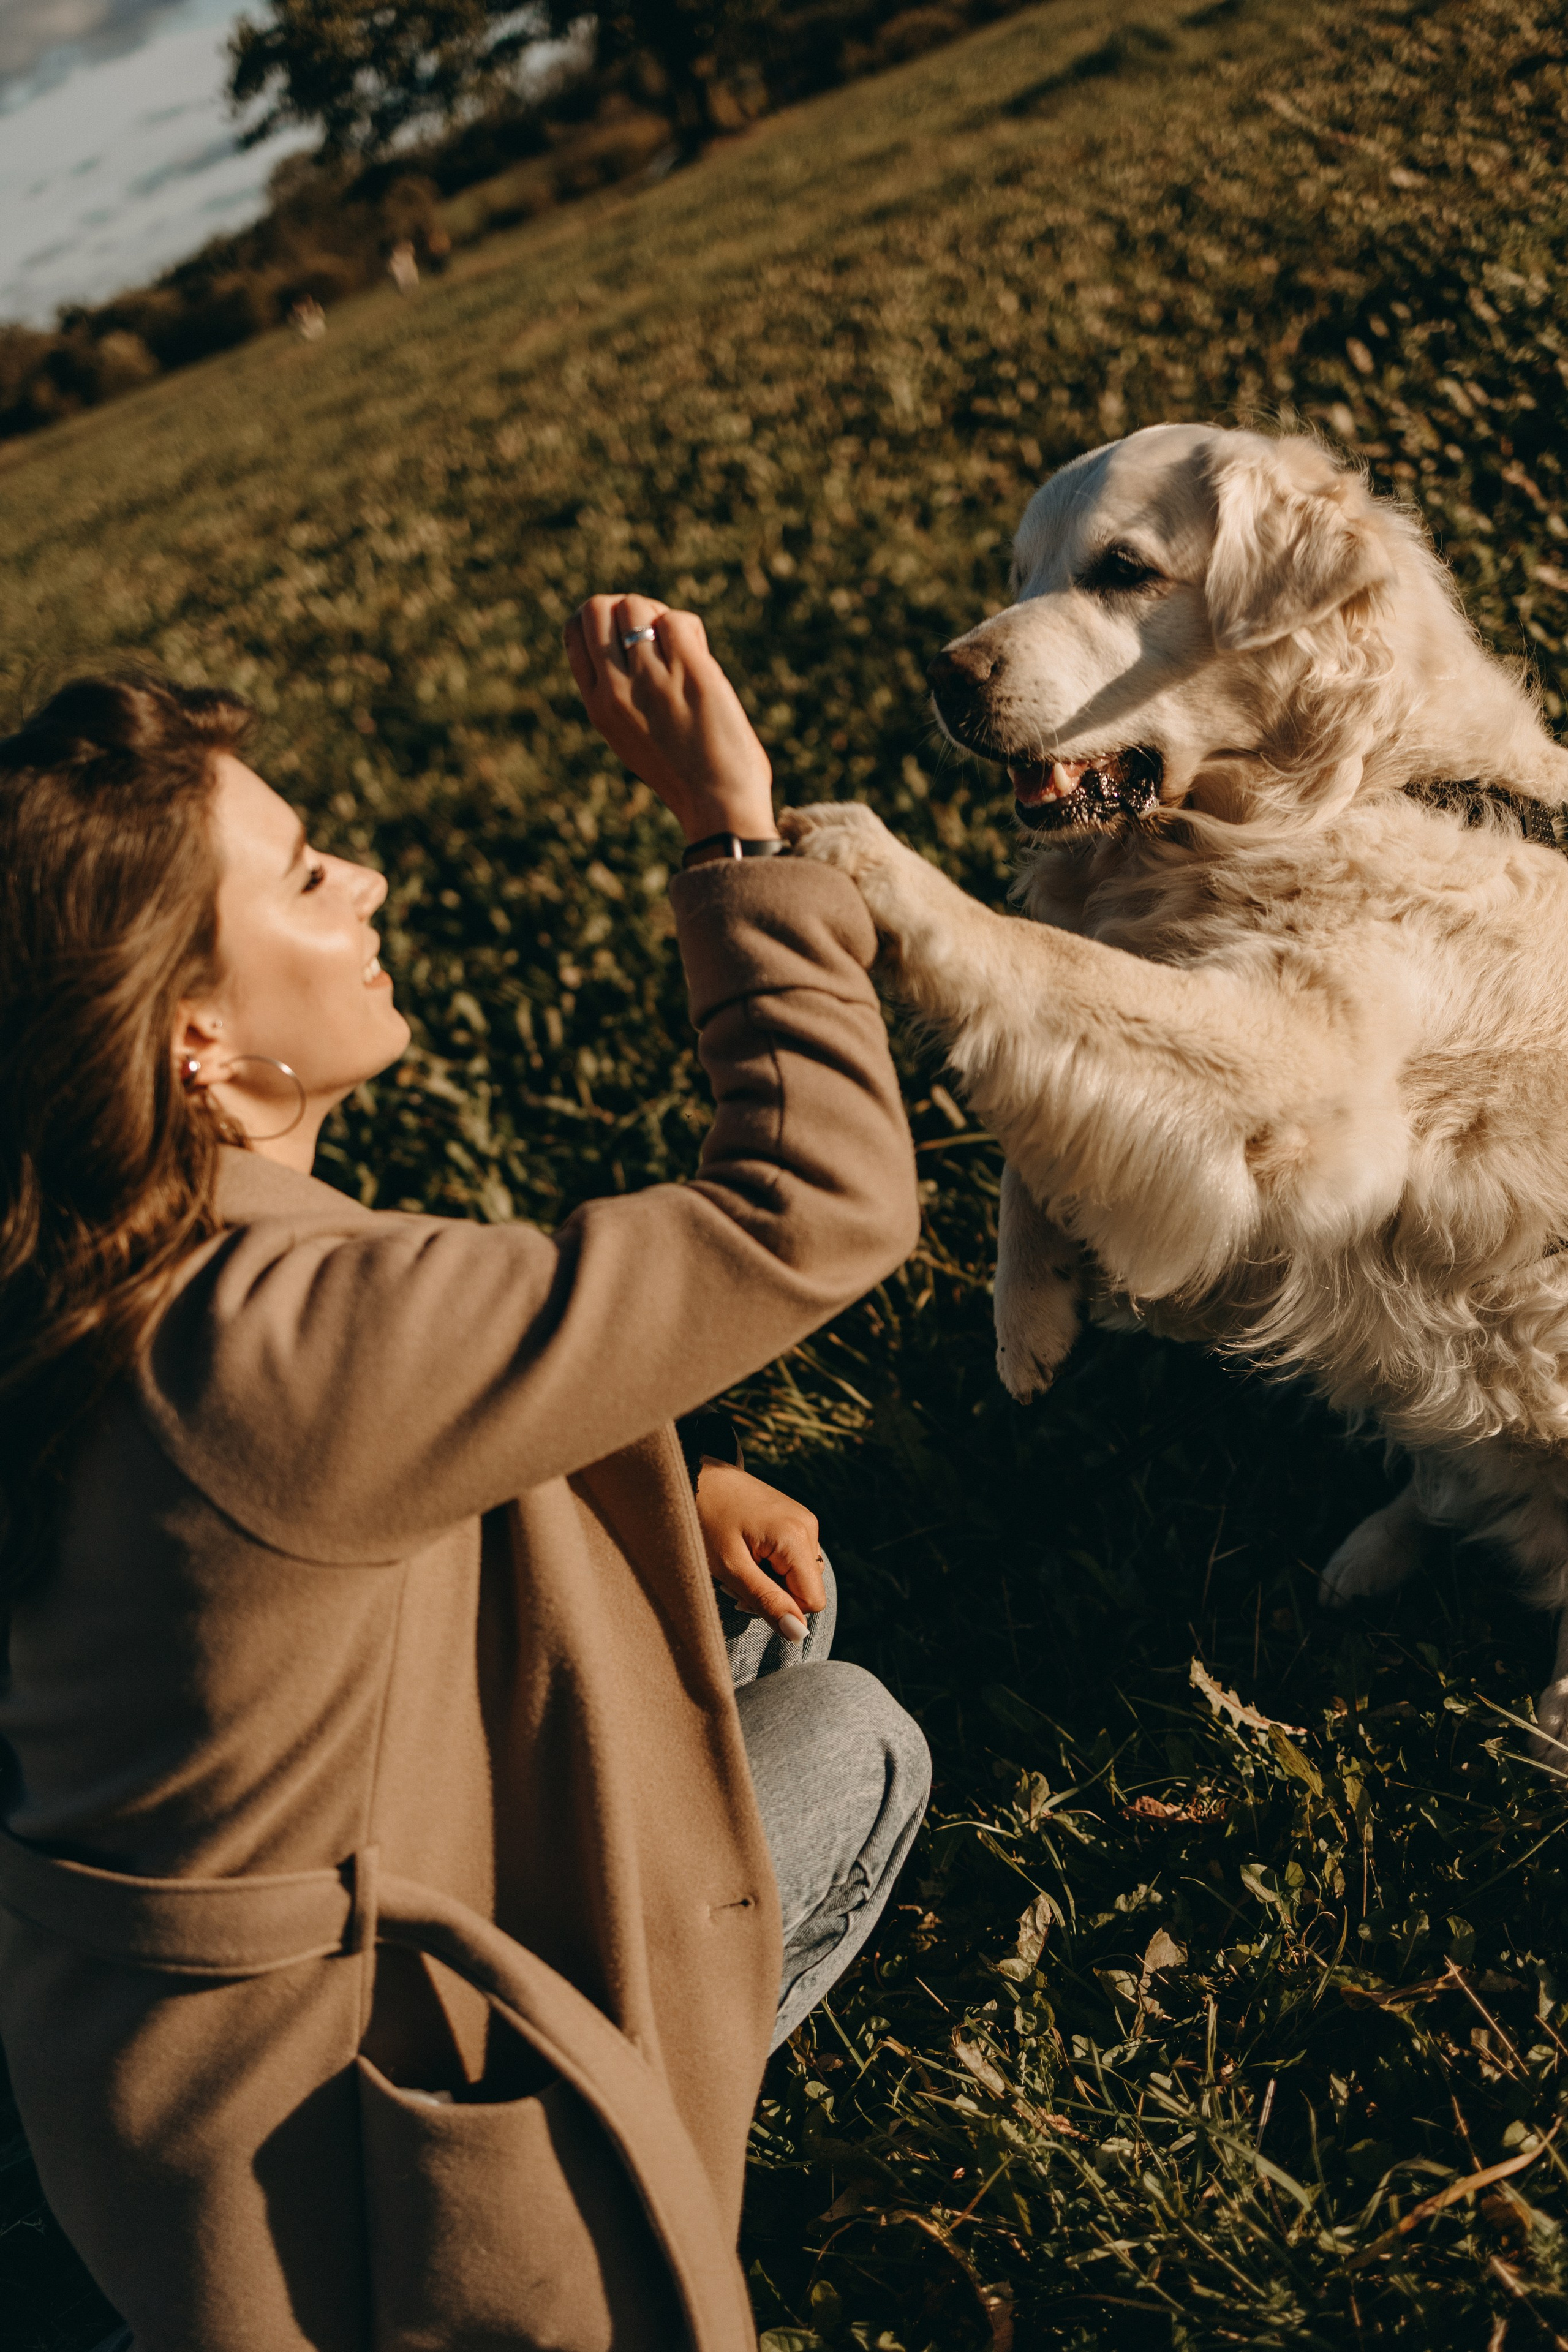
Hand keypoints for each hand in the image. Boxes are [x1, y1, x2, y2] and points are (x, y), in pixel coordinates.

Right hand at [564, 594, 775, 843]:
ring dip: (660, 615)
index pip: (575, 633)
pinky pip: (677, 620)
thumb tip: (629, 642)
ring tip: (681, 647)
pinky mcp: (690, 672)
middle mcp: (615, 689)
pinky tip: (702, 659)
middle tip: (655, 636)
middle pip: (598, 608)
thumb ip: (619, 696)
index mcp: (597, 705)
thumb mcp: (630, 737)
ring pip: (636, 606)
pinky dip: (690, 631)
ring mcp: (651, 679)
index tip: (628, 640)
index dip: (602, 621)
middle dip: (627, 609)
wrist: (717, 806)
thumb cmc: (682, 775)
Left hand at [693, 1461, 823, 1643]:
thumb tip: (798, 1635)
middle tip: (738, 1577)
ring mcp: (802, 1519)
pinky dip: (772, 1563)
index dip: (782, 1608)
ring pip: (801, 1574)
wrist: (694, 1476)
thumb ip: (767, 1601)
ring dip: (773, 1579)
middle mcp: (807, 1525)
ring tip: (741, 1561)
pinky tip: (747, 1549)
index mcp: (795, 1536)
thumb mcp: (731, 1568)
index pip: (813, 1601)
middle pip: (808, 1588)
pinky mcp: (793, 1517)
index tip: (748, 1593)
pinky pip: (794, 1557)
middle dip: (776, 1593)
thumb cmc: (704, 1520)